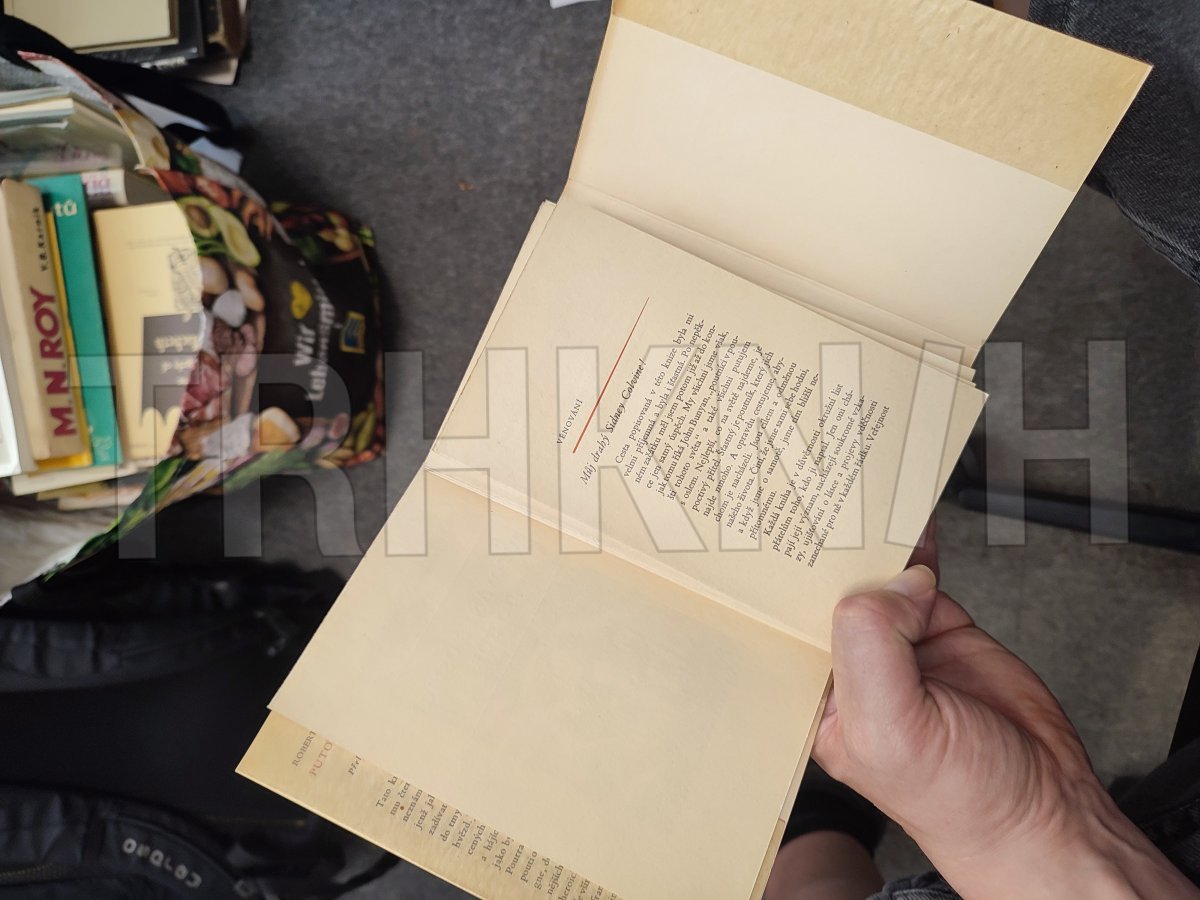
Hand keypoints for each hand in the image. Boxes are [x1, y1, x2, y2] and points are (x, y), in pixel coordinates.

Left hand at [813, 521, 1197, 897]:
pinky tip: (911, 519)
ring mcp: (899, 646)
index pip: (788, 630)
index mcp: (821, 701)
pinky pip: (920, 577)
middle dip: (824, 552)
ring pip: (875, 580)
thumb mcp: (894, 727)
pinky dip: (918, 546)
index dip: (784, 586)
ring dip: (873, 542)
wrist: (1046, 808)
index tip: (779, 536)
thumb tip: (891, 581)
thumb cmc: (962, 799)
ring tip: (866, 496)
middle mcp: (853, 671)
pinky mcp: (939, 628)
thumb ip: (874, 646)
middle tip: (820, 498)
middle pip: (828, 596)